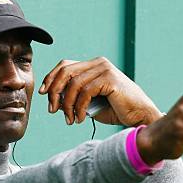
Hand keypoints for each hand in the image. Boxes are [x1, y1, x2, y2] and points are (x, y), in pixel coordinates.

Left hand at [38, 57, 161, 125]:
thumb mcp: (90, 104)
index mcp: (94, 66)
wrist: (140, 116)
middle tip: (52, 109)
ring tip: (69, 119)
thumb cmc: (117, 111)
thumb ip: (74, 98)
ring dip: (67, 104)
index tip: (43, 93)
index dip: (51, 78)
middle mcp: (99, 63)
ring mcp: (104, 69)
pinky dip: (79, 107)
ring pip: (74, 84)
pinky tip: (79, 118)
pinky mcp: (110, 79)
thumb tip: (54, 100)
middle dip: (54, 91)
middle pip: (66, 72)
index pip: (65, 66)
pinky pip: (85, 92)